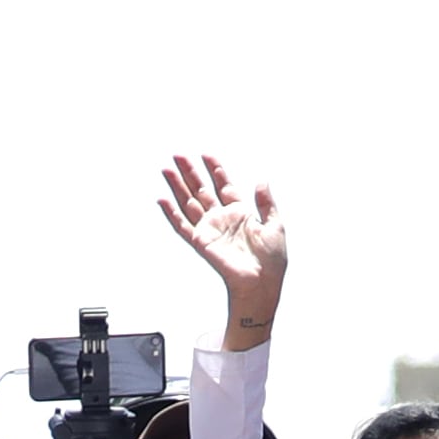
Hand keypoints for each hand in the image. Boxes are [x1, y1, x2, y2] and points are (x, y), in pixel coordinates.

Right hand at [155, 156, 287, 344]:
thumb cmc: (272, 261)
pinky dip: (171, 214)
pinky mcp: (201, 243)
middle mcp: (221, 219)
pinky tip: (163, 199)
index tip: (205, 155)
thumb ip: (266, 203)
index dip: (214, 169)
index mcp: (239, 213)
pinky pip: (182, 226)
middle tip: (178, 155)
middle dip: (190, 172)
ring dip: (177, 187)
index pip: (223, 185)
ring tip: (166, 169)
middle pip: (201, 190)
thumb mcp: (275, 225)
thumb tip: (262, 181)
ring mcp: (210, 230)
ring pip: (188, 203)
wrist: (262, 284)